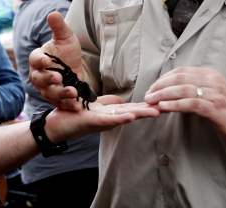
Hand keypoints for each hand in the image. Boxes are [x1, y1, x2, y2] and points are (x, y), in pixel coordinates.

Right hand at [29, 11, 89, 109]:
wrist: (74, 68)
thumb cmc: (66, 51)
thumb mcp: (65, 37)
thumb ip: (59, 27)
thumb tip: (53, 14)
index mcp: (37, 59)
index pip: (35, 59)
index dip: (40, 61)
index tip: (47, 61)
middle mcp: (38, 75)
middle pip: (40, 78)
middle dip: (49, 79)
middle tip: (58, 77)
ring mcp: (46, 88)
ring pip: (50, 92)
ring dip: (60, 93)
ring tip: (72, 92)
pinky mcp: (56, 99)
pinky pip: (60, 103)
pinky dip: (68, 105)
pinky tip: (77, 105)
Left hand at [45, 95, 160, 142]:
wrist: (55, 125)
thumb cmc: (75, 115)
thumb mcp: (95, 106)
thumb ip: (109, 102)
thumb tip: (123, 99)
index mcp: (112, 113)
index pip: (134, 107)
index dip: (149, 104)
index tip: (165, 99)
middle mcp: (111, 118)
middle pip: (134, 112)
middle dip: (150, 109)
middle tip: (169, 106)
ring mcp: (103, 121)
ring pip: (125, 116)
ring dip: (140, 114)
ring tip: (156, 112)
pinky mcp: (92, 121)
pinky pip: (109, 119)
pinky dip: (120, 118)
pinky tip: (131, 116)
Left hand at [144, 67, 225, 148]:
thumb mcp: (213, 92)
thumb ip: (196, 87)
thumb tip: (170, 89)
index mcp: (211, 75)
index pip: (181, 71)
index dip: (163, 79)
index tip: (152, 87)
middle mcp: (213, 81)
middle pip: (179, 78)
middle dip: (159, 86)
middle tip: (147, 95)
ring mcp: (216, 95)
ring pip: (183, 90)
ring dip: (163, 95)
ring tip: (150, 101)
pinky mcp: (216, 109)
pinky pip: (191, 104)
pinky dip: (174, 104)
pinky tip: (164, 107)